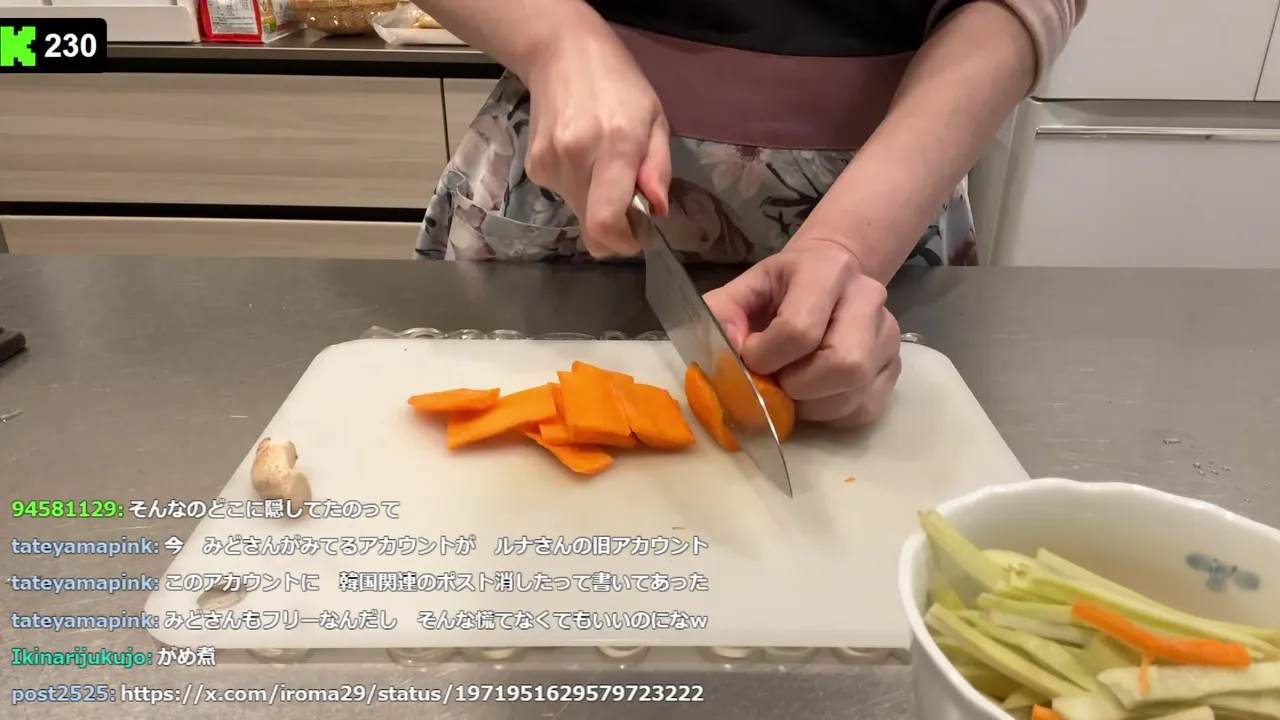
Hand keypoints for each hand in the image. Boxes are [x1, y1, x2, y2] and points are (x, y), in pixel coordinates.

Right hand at [523, 34, 670, 256]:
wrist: (561, 54)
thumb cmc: (619, 84)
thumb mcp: (655, 118)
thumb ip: (658, 168)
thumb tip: (657, 211)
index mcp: (616, 147)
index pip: (606, 223)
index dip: (623, 243)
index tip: (637, 236)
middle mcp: (577, 159)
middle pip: (592, 228)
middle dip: (615, 228)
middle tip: (628, 202)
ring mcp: (550, 164)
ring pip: (578, 214)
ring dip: (596, 204)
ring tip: (602, 164)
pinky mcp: (534, 167)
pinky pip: (564, 196)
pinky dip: (579, 188)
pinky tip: (582, 156)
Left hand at [703, 240, 901, 428]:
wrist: (829, 276)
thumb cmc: (780, 289)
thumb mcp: (744, 289)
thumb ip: (721, 317)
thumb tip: (725, 360)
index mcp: (826, 271)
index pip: (799, 330)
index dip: (766, 357)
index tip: (752, 357)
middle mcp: (867, 298)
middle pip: (842, 365)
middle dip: (797, 386)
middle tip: (776, 381)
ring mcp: (887, 334)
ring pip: (854, 393)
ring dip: (811, 405)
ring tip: (792, 387)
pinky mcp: (894, 365)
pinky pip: (864, 410)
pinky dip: (831, 414)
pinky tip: (814, 395)